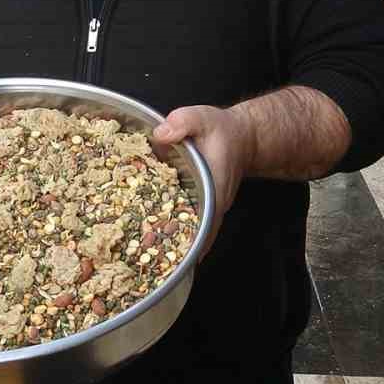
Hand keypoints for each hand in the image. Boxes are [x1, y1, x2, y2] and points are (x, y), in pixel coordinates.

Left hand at [151, 105, 254, 249]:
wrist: (240, 136)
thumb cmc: (222, 129)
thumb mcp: (201, 118)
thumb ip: (182, 122)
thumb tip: (160, 134)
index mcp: (214, 188)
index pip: (204, 222)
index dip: (190, 242)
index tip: (176, 259)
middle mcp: (213, 205)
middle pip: (196, 235)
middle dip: (175, 251)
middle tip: (148, 265)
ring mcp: (208, 208)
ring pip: (192, 234)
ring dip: (172, 245)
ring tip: (143, 260)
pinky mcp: (201, 207)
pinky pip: (187, 224)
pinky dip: (171, 232)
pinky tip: (148, 239)